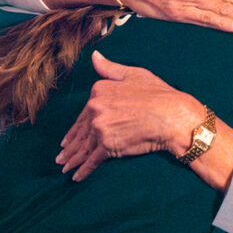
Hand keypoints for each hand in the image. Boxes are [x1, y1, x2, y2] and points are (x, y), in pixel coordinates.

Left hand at [56, 51, 203, 180]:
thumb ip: (109, 68)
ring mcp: (100, 128)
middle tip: (61, 157)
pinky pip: (92, 160)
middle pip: (80, 132)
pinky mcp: (107, 146)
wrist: (171, 116)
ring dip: (73, 160)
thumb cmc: (158, 94)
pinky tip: (77, 177)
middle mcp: (95, 109)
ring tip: (65, 168)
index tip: (67, 139)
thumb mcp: (133, 74)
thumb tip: (94, 56)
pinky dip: (83, 170)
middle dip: (70, 146)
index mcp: (99, 91)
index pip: (83, 114)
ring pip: (83, 147)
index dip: (75, 128)